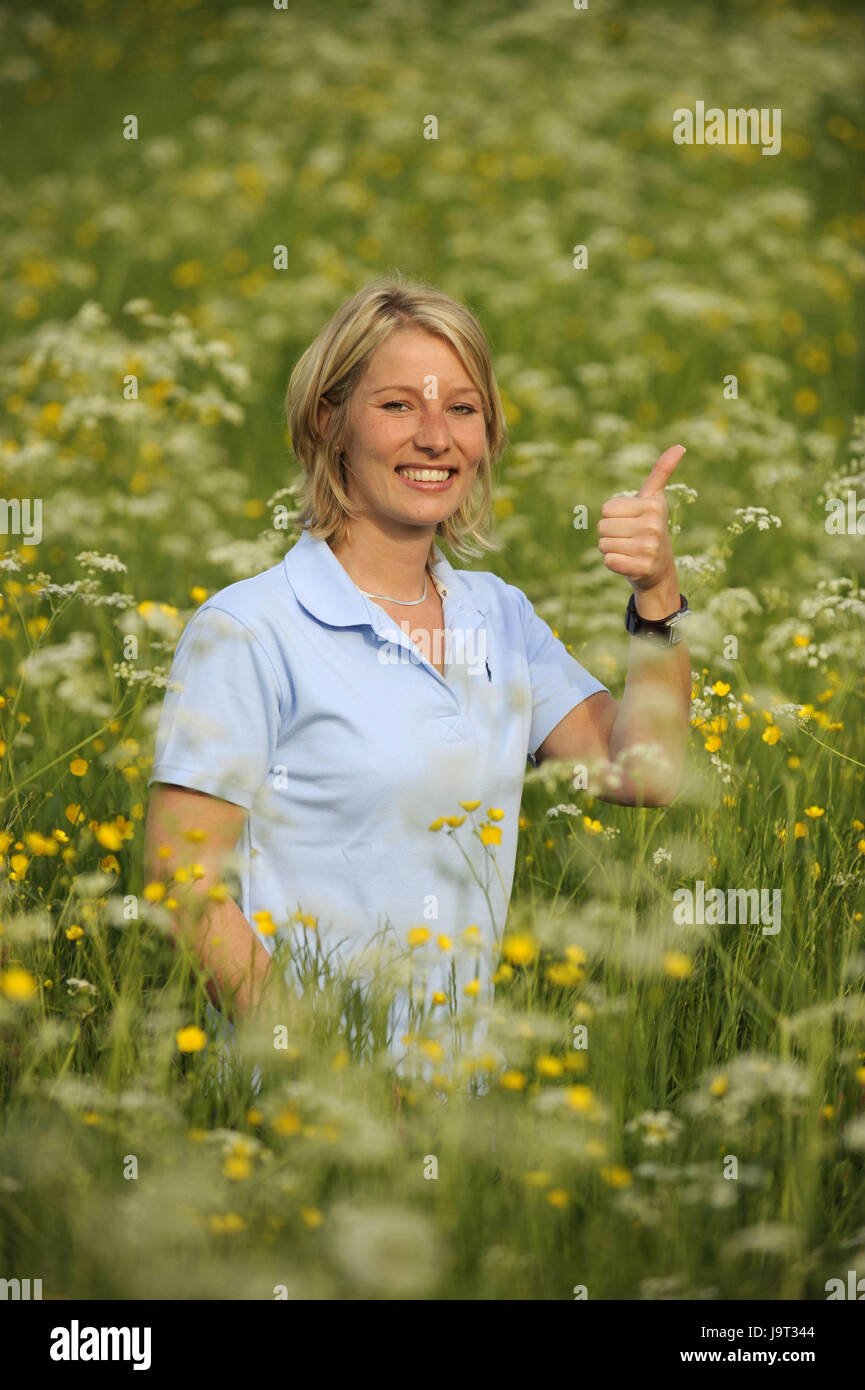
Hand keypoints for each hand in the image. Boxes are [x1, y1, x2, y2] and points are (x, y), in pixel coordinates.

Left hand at [597, 444, 684, 617]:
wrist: (659, 569)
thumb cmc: (650, 528)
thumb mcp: (654, 500)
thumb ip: (661, 472)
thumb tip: (679, 446)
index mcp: (653, 506)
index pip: (606, 509)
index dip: (612, 517)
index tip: (630, 522)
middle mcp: (654, 526)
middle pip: (602, 526)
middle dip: (610, 534)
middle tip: (629, 539)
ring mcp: (649, 548)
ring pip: (603, 545)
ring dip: (611, 549)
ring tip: (629, 550)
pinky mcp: (642, 568)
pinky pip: (608, 561)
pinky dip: (613, 563)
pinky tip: (628, 563)